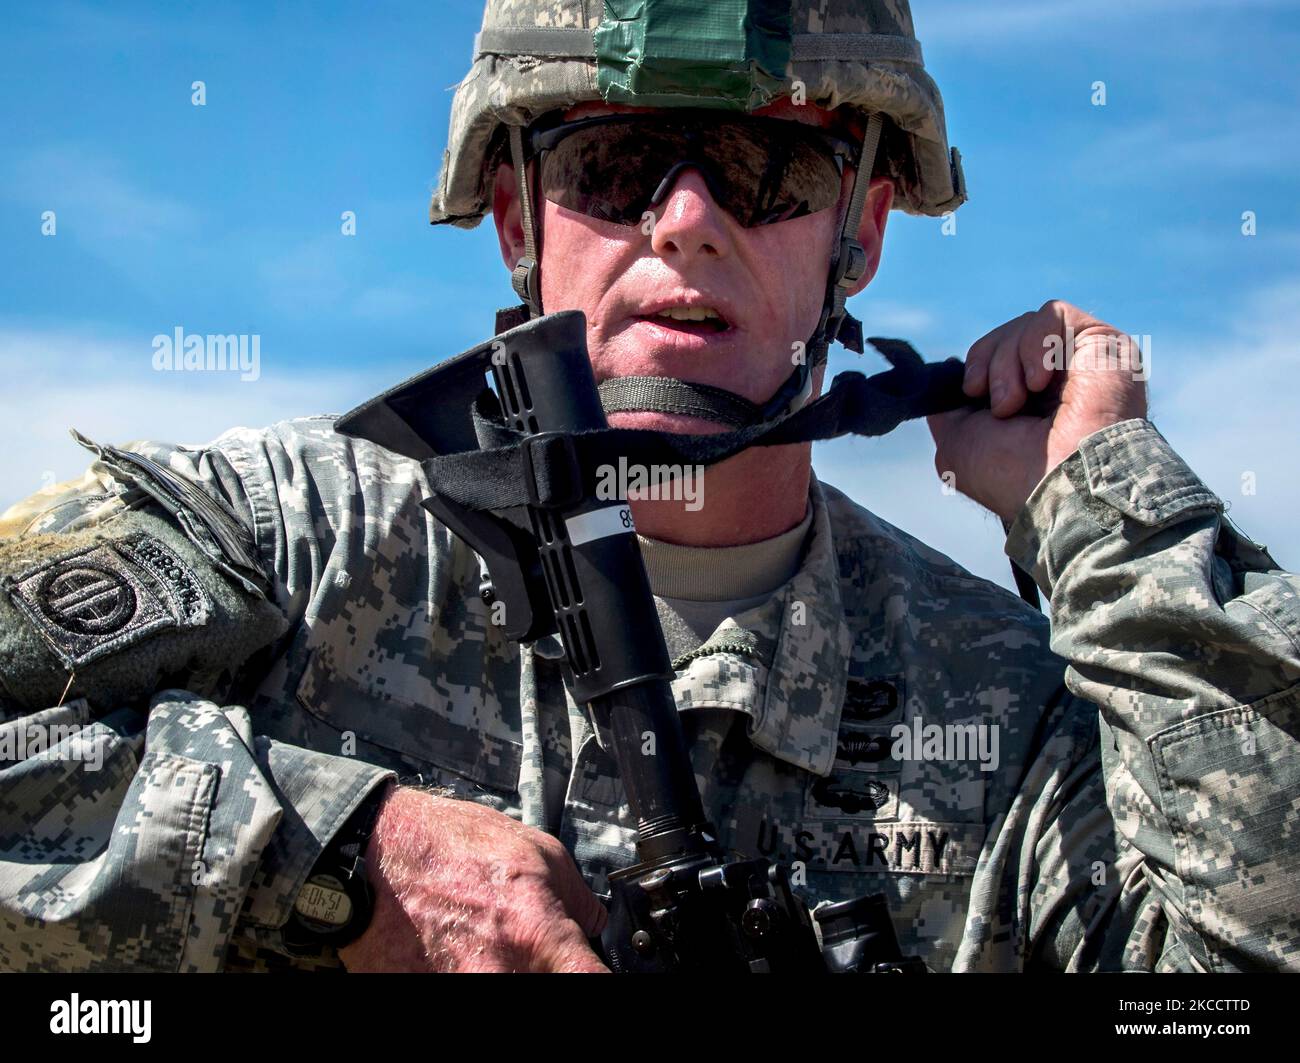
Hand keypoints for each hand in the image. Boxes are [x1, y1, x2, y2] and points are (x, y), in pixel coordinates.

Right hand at [337, 786, 609, 972]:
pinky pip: (459, 987)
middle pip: (547, 987)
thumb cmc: (446, 845)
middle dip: (542, 967)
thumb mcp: (536, 849)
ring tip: (485, 941)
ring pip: (508, 986)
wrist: (372, 854)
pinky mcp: (421, 994)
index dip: (595, 974)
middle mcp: (502, 974)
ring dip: (505, 968)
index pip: (592, 982)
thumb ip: (575, 895)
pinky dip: (462, 969)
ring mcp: (459, 989)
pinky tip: (455, 949)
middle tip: (528, 945)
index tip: (590, 966)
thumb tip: (593, 924)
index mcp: (538, 937)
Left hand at [927, 300, 1148, 523]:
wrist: (1060, 484)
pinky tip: (1038, 380)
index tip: (971, 390)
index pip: (994, 358)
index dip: (976, 365)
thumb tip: (951, 372)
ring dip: (1007, 360)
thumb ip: (949, 408)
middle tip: (1000, 405)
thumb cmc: (1011, 474)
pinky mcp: (1103, 343)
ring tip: (1017, 400)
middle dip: (990, 363)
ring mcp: (1080, 362)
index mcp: (1027, 404)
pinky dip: (1034, 343)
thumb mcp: (957, 442)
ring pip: (1025, 325)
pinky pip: (1054, 313)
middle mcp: (1056, 383)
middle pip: (1006, 338)